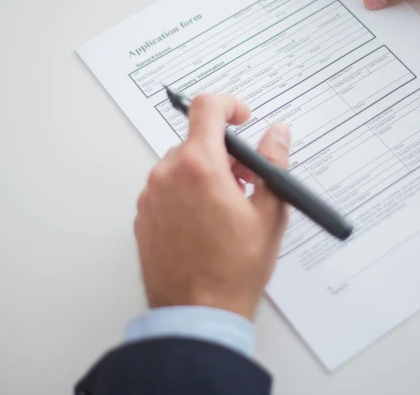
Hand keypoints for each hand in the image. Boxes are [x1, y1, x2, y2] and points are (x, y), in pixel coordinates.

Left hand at [135, 94, 290, 319]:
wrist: (197, 313)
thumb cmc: (233, 269)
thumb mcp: (269, 213)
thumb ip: (273, 164)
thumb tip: (277, 134)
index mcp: (198, 166)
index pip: (207, 108)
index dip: (229, 105)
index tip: (243, 117)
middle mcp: (166, 175)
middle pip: (196, 141)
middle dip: (225, 154)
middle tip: (247, 181)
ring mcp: (150, 197)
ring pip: (180, 166)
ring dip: (205, 174)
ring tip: (227, 208)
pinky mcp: (143, 217)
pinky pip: (166, 190)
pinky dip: (187, 194)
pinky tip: (206, 223)